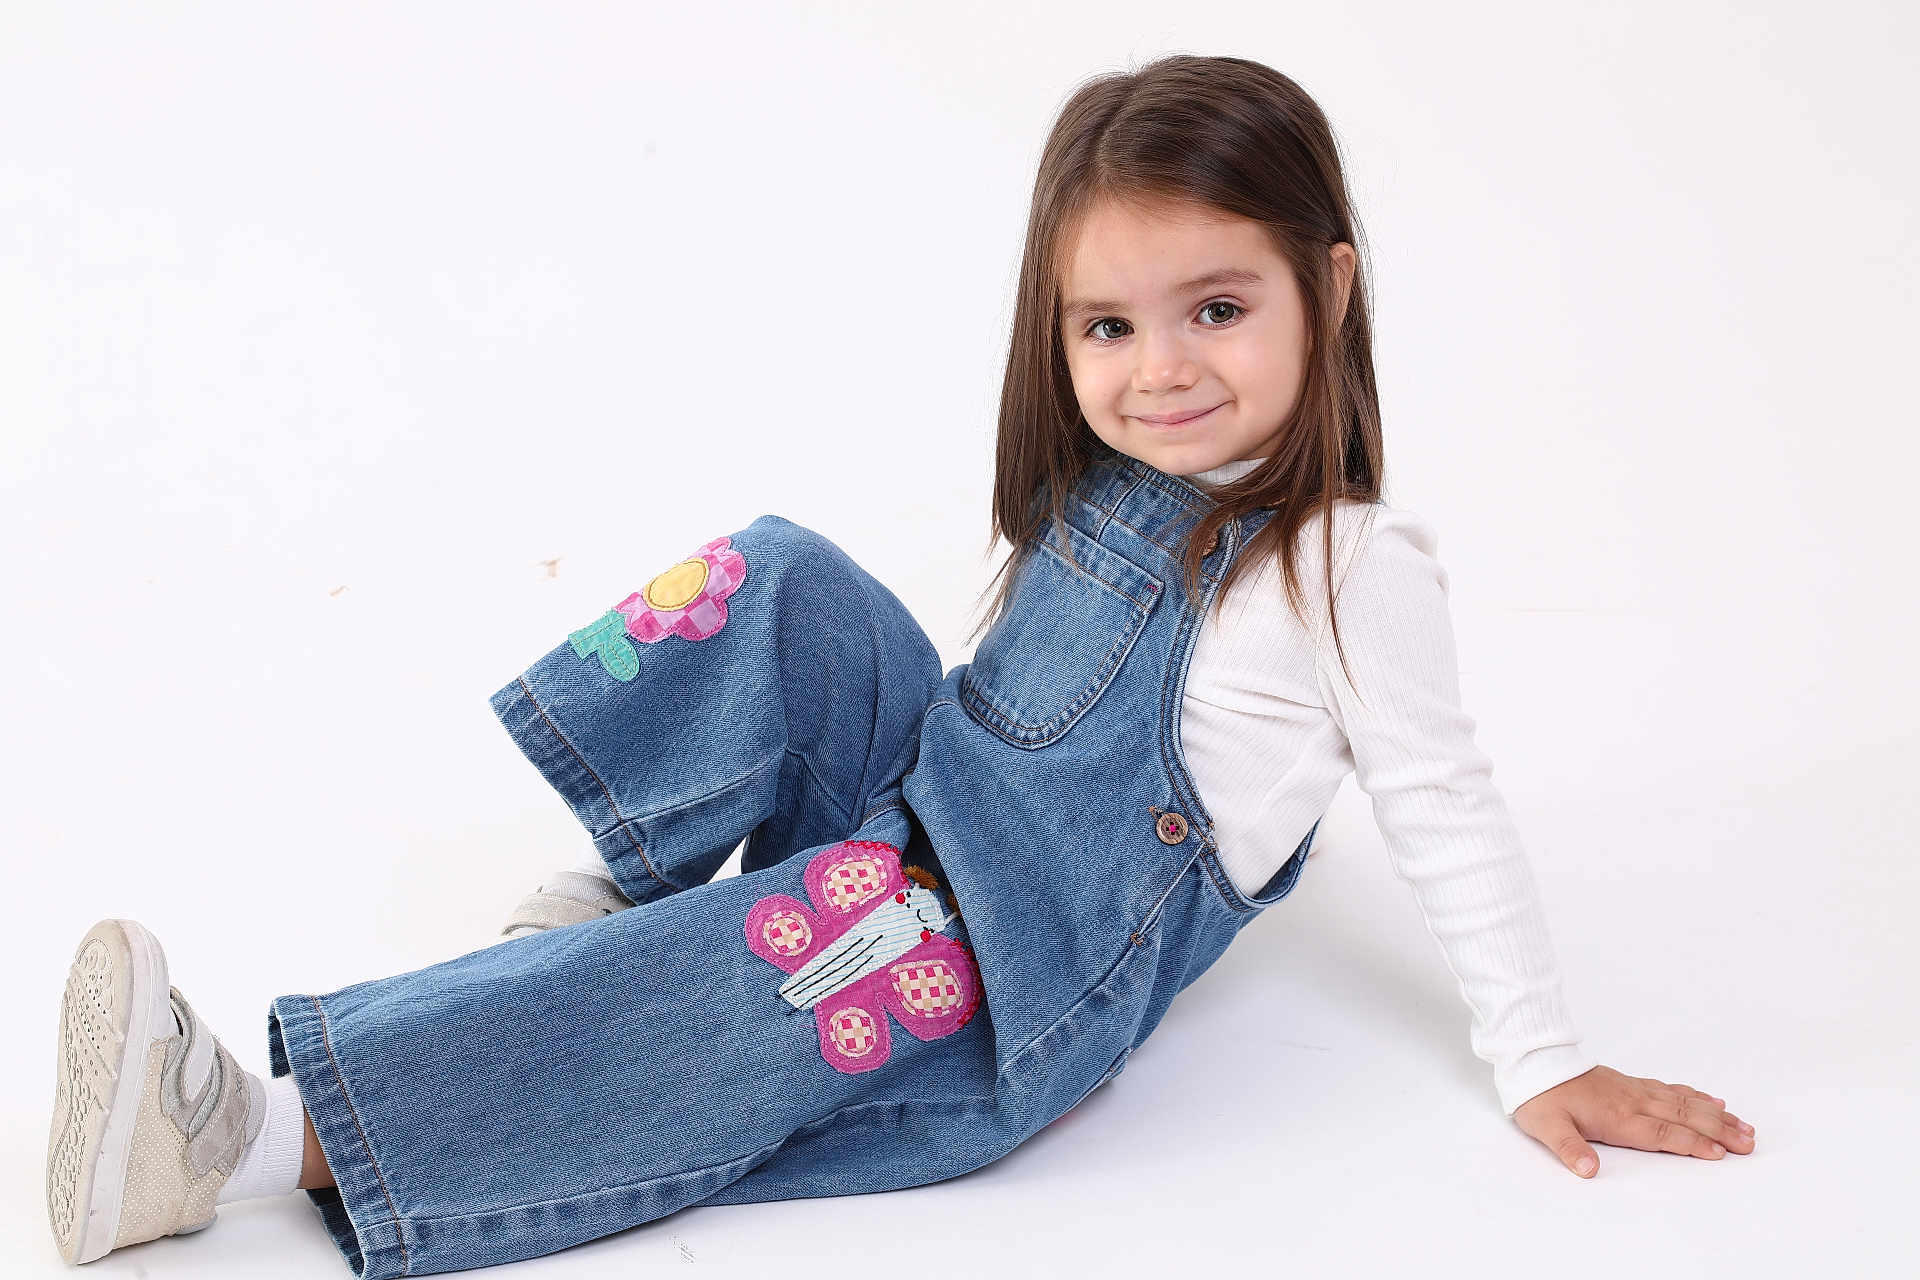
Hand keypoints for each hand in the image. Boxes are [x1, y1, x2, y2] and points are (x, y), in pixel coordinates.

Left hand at [1512, 1064, 1755, 1176]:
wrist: (1533, 1061)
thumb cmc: (1541, 1097)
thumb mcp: (1547, 1128)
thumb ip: (1570, 1149)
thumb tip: (1588, 1171)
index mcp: (1618, 1117)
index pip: (1663, 1133)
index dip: (1692, 1143)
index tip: (1721, 1153)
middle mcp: (1633, 1102)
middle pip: (1684, 1117)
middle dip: (1719, 1130)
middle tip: (1750, 1142)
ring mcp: (1634, 1091)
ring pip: (1683, 1103)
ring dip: (1715, 1114)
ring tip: (1743, 1125)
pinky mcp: (1630, 1084)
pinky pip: (1670, 1090)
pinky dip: (1694, 1096)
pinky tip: (1711, 1101)